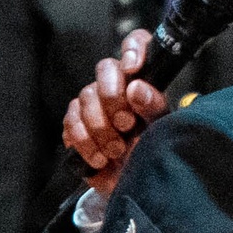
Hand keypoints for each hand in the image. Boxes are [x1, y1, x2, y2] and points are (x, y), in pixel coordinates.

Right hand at [62, 29, 169, 198]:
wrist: (133, 188)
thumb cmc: (151, 154)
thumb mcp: (161, 131)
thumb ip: (154, 106)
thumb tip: (136, 87)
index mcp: (141, 81)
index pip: (136, 45)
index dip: (133, 48)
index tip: (133, 67)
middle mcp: (116, 87)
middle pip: (104, 69)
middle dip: (112, 97)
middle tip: (126, 123)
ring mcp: (93, 104)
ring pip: (85, 96)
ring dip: (101, 127)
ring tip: (117, 149)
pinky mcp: (75, 124)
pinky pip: (71, 123)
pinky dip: (85, 142)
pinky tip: (100, 158)